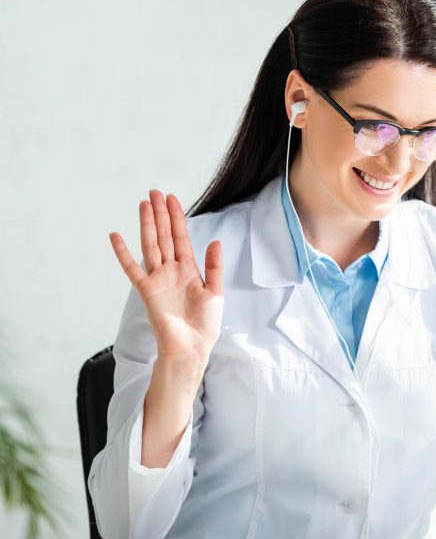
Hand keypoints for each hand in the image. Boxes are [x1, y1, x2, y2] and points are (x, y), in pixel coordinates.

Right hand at [109, 190, 223, 362]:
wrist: (191, 346)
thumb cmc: (204, 324)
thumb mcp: (215, 291)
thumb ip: (214, 266)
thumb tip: (215, 240)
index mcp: (189, 270)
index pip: (181, 237)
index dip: (177, 218)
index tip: (171, 198)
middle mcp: (171, 270)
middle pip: (164, 236)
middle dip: (160, 214)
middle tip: (155, 192)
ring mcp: (157, 278)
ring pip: (150, 245)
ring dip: (146, 224)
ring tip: (143, 203)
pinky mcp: (146, 290)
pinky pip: (131, 268)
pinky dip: (122, 252)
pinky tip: (115, 235)